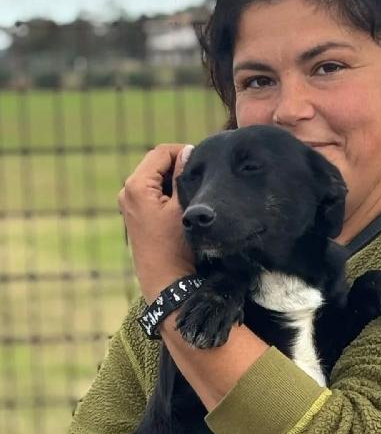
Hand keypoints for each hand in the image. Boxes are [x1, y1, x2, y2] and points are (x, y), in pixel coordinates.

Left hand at [118, 142, 195, 303]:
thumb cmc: (176, 247)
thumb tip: (187, 151)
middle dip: (177, 166)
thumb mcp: (183, 206)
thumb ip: (182, 174)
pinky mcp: (134, 215)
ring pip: (153, 178)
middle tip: (200, 176)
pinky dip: (165, 192)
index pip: (161, 153)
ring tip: (192, 191)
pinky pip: (150, 193)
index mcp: (136, 185)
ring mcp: (128, 204)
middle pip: (155, 164)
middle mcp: (126, 192)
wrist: (167, 282)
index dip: (182, 152)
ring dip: (172, 180)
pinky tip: (181, 204)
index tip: (202, 162)